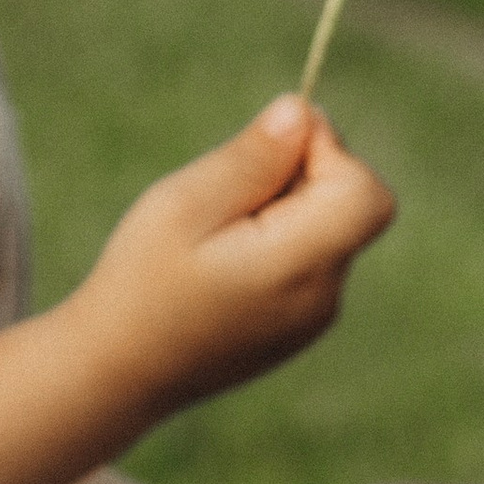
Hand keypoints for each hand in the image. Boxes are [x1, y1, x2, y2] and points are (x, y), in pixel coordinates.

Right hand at [75, 95, 393, 416]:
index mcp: (299, 265)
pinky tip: (223, 262)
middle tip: (232, 192)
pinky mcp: (300, 328)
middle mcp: (323, 297)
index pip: (364, 189)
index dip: (329, 151)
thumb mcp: (185, 205)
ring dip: (287, 211)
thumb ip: (252, 159)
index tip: (267, 151)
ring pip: (331, 230)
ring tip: (218, 233)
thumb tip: (302, 112)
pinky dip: (279, 243)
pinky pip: (312, 262)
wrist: (118, 372)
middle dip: (304, 177)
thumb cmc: (142, 282)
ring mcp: (315, 319)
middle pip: (353, 205)